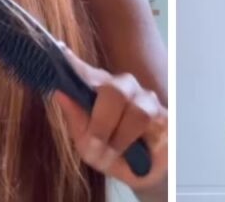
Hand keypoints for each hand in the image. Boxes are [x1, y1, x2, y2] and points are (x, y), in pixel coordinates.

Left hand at [51, 49, 167, 194]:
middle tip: (95, 145)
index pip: (87, 71)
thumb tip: (60, 93)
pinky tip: (138, 151)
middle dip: (102, 122)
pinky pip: (155, 123)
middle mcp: (123, 87)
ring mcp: (146, 98)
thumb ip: (76, 119)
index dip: (75, 63)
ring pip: (136, 110)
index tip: (59, 50)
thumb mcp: (87, 144)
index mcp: (100, 89)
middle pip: (114, 89)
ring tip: (114, 153)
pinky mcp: (165, 114)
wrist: (143, 174)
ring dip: (121, 138)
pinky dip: (141, 141)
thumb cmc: (112, 154)